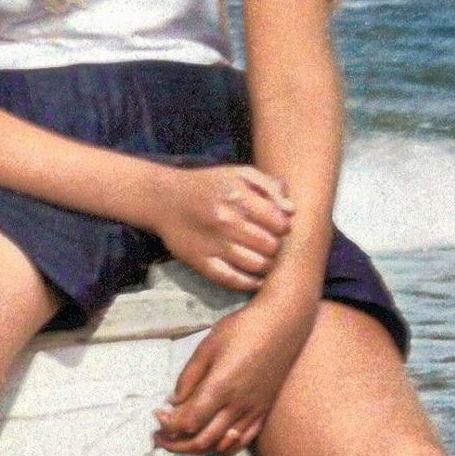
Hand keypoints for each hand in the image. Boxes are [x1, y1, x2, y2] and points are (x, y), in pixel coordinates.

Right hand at [148, 164, 292, 291]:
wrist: (162, 198)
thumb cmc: (207, 185)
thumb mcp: (239, 173)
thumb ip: (269, 186)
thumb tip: (291, 211)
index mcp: (238, 197)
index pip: (280, 224)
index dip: (283, 227)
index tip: (276, 227)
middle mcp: (226, 221)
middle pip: (271, 247)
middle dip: (275, 246)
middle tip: (268, 243)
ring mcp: (212, 244)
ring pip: (257, 265)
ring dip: (266, 264)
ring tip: (261, 257)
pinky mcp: (200, 262)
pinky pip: (234, 280)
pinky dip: (250, 282)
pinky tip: (254, 276)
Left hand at [156, 295, 316, 455]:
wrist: (284, 323)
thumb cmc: (242, 329)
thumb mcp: (207, 346)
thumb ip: (188, 377)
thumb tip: (172, 402)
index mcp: (220, 387)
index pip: (188, 422)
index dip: (167, 425)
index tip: (157, 414)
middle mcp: (238, 405)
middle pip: (202, 441)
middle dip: (176, 444)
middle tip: (159, 437)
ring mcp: (254, 410)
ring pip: (222, 445)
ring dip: (197, 447)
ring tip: (181, 439)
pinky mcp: (265, 410)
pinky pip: (243, 440)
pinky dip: (224, 446)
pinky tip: (211, 438)